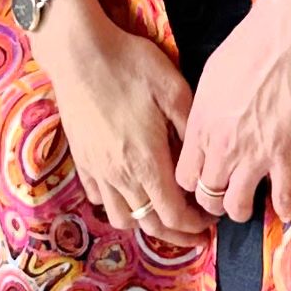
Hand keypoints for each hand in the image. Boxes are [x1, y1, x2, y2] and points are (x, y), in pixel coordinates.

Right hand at [39, 8, 218, 246]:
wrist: (79, 54)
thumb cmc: (131, 66)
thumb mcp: (174, 89)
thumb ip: (191, 127)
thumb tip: (203, 157)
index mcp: (147, 161)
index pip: (173, 214)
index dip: (194, 225)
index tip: (211, 221)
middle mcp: (119, 175)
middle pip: (148, 225)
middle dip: (175, 236)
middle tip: (195, 233)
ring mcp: (96, 170)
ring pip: (121, 218)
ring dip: (146, 224)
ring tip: (164, 214)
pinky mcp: (81, 160)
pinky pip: (100, 198)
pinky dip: (119, 205)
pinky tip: (131, 192)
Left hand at [174, 0, 290, 224]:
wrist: (285, 33)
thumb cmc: (246, 45)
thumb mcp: (210, 77)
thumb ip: (203, 111)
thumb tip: (205, 125)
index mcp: (200, 127)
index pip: (183, 178)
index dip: (192, 186)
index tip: (203, 182)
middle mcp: (221, 147)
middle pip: (207, 197)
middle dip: (214, 203)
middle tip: (225, 197)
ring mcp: (254, 153)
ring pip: (238, 205)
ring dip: (243, 209)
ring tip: (250, 205)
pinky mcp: (286, 153)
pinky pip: (282, 196)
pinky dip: (284, 206)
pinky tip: (286, 208)